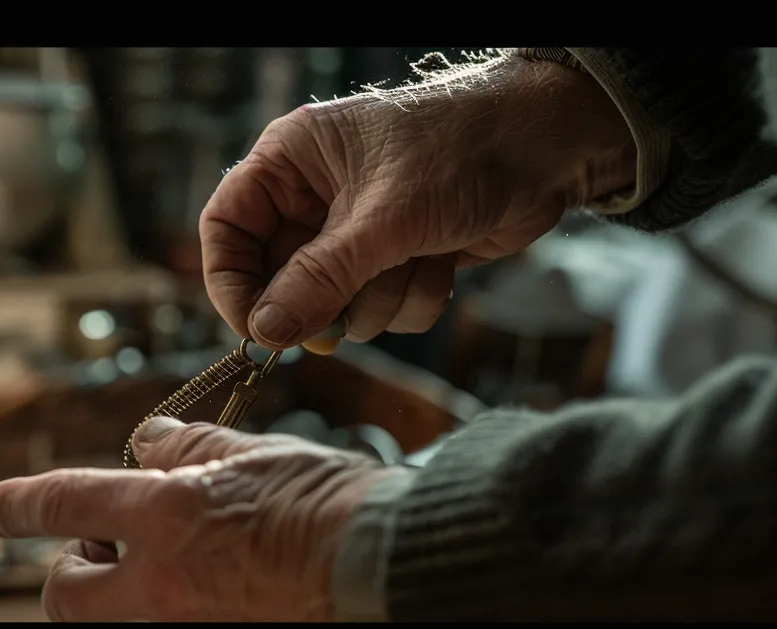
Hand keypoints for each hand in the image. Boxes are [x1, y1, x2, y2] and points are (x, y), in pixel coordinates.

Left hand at [0, 417, 395, 621]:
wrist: (395, 570)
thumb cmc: (337, 504)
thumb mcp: (256, 453)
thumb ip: (189, 448)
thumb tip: (147, 443)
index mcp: (166, 515)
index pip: (63, 504)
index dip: (16, 503)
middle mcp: (164, 581)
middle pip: (66, 593)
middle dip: (67, 573)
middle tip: (97, 550)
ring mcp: (189, 622)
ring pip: (114, 618)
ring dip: (120, 591)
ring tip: (167, 563)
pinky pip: (168, 623)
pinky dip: (174, 601)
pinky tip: (216, 579)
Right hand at [201, 54, 637, 351]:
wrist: (550, 147)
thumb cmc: (460, 152)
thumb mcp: (380, 220)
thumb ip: (317, 280)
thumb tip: (264, 333)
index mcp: (290, 161)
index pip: (226, 227)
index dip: (231, 282)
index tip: (256, 330)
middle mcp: (314, 195)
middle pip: (279, 277)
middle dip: (322, 300)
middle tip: (346, 311)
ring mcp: (356, 230)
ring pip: (334, 303)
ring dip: (379, 298)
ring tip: (418, 258)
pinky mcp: (397, 257)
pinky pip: (380, 308)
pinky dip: (412, 298)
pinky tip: (443, 261)